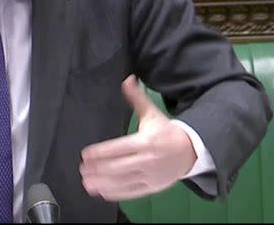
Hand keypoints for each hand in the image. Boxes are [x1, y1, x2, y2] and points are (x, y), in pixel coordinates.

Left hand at [79, 74, 196, 200]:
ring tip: (87, 182)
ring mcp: (149, 176)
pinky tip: (102, 192)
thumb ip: (137, 99)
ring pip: (123, 182)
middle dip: (98, 170)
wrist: (191, 151)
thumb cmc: (167, 132)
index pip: (119, 148)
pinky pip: (131, 192)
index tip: (86, 154)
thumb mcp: (152, 114)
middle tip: (82, 169)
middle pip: (118, 167)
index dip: (101, 152)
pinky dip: (116, 193)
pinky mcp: (151, 188)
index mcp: (146, 142)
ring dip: (103, 183)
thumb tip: (128, 80)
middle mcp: (147, 160)